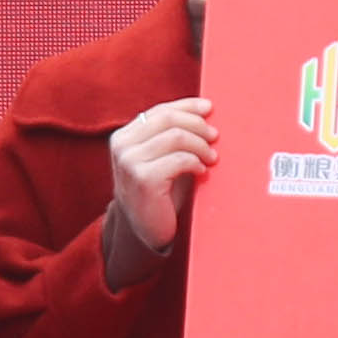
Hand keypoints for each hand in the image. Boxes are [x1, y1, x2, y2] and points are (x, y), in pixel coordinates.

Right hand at [106, 96, 217, 275]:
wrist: (145, 231)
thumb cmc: (159, 193)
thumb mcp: (162, 158)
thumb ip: (172, 135)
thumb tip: (203, 111)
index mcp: (124, 136)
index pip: (160, 111)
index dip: (187, 106)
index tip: (209, 107)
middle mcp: (122, 146)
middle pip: (168, 119)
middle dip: (197, 125)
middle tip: (215, 136)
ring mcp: (130, 162)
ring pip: (176, 136)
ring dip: (200, 145)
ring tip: (212, 157)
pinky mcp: (143, 179)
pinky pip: (179, 159)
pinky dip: (196, 162)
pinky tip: (201, 171)